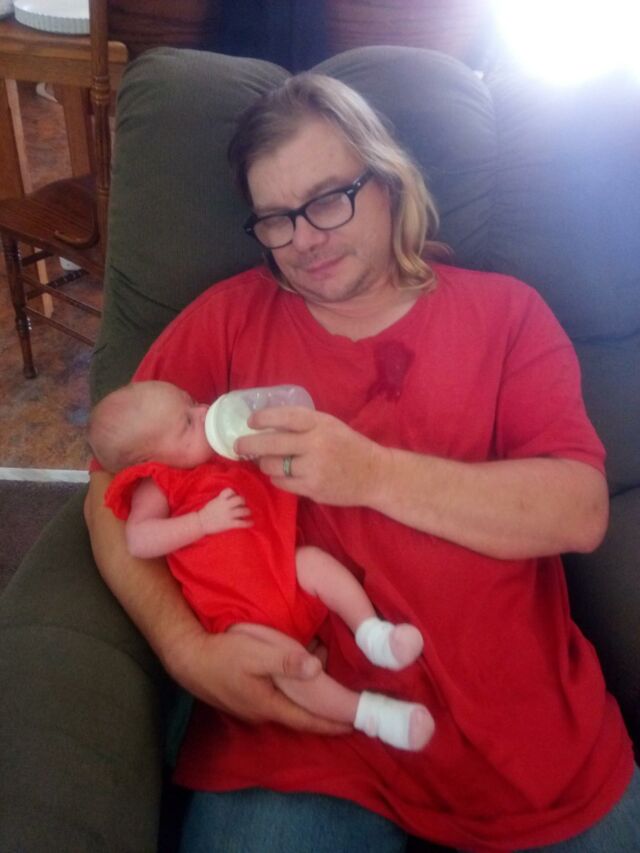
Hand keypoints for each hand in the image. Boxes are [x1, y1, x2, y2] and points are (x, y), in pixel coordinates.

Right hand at [171, 628, 349, 734]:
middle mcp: (263, 712)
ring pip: (288, 702)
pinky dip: (292, 684)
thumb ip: (285, 660)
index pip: (309, 721)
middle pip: (300, 714)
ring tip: (323, 664)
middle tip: (345, 693)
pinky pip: (276, 695)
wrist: (187, 658)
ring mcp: (251, 707)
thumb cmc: (222, 655)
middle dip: (323, 705)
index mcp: (270, 706)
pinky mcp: (244, 697)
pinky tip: (295, 665)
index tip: (356, 724)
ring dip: (307, 691)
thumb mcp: (256, 653)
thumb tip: (317, 668)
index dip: (333, 723)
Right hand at [197, 488, 251, 534]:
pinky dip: (248, 523)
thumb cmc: (207, 513)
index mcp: (220, 499)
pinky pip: (242, 523)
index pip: (230, 491)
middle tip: (243, 505)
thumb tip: (233, 497)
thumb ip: (222, 499)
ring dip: (248, 511)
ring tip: (248, 513)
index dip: (234, 492)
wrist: (200, 524)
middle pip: (240, 499)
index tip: (235, 495)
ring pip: (243, 511)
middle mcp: (225, 506)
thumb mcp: (214, 502)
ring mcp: (228, 515)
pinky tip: (251, 523)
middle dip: (243, 501)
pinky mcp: (229, 524)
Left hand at [235, 406, 384, 506]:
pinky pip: (281, 483)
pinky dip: (277, 478)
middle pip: (270, 445)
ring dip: (264, 463)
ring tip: (267, 460)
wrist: (373, 474)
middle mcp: (316, 445)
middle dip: (248, 445)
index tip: (250, 421)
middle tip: (238, 446)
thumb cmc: (348, 445)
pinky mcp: (312, 489)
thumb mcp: (329, 425)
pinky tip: (282, 473)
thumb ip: (302, 423)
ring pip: (272, 466)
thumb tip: (265, 423)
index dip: (263, 418)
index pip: (285, 417)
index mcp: (320, 424)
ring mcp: (313, 469)